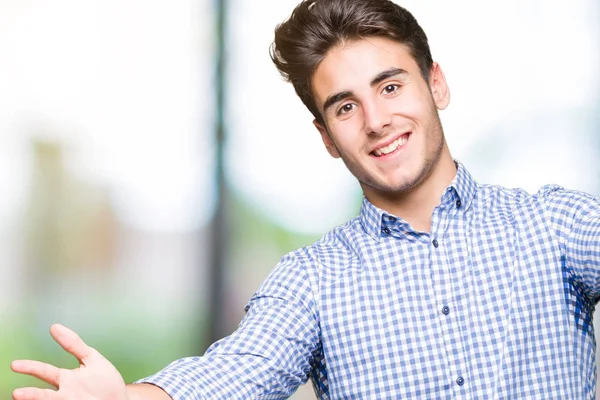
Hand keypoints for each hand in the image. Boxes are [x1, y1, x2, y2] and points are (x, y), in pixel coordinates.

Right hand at [11, 323, 127, 399]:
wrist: (119, 399)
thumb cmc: (105, 380)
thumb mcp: (91, 358)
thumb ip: (74, 344)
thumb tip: (55, 327)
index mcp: (66, 379)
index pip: (45, 371)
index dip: (31, 368)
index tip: (15, 365)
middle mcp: (65, 393)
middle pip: (43, 394)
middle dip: (29, 394)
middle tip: (16, 394)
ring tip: (24, 398)